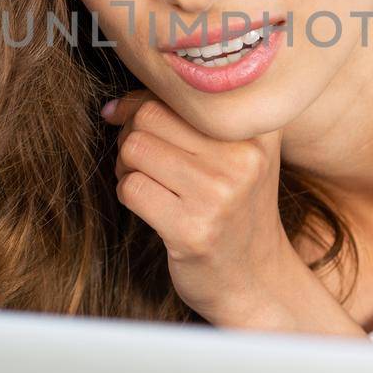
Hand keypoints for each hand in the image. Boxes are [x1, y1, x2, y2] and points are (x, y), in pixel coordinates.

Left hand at [99, 88, 301, 326]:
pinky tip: (150, 206)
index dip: (141, 101)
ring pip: (134, 148)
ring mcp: (218, 196)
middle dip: (129, 134)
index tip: (126, 117)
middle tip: (139, 158)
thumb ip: (194, 120)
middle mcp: (243, 157)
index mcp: (256, 130)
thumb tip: (115, 106)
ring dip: (125, 166)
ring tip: (146, 181)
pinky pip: (131, 189)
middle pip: (149, 116)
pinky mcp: (192, 231)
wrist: (257, 280)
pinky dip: (127, 194)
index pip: (178, 92)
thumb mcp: (240, 155)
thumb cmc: (236, 210)